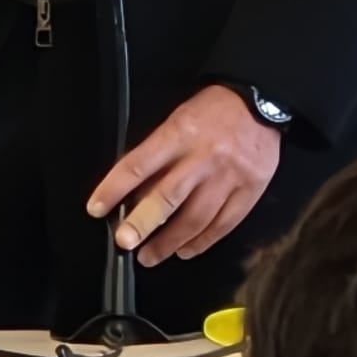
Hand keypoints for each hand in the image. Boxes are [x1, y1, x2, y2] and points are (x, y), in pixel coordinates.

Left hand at [87, 85, 281, 264]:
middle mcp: (203, 157)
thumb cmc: (212, 110)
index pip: (139, 164)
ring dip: (169, 242)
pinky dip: (201, 242)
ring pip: (196, 218)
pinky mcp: (250, 191)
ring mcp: (228, 177)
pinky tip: (185, 250)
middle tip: (125, 241)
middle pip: (168, 197)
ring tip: (150, 255)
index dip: (114, 188)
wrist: (259, 101)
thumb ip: (159, 153)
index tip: (97, 207)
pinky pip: (222, 225)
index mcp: (180, 134)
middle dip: (142, 223)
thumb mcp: (178, 120)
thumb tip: (133, 191)